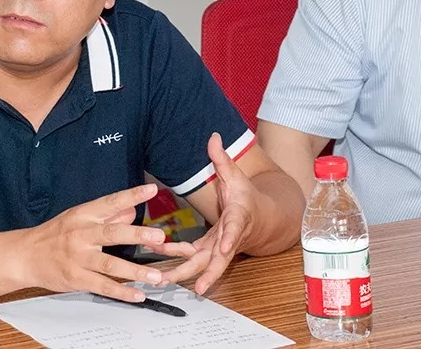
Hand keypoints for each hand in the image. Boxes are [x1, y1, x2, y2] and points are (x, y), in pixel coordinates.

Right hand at [21, 184, 166, 301]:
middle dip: (137, 235)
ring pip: (109, 264)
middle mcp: (81, 234)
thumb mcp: (78, 218)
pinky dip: (121, 291)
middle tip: (158, 236)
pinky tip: (138, 294)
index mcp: (83, 215)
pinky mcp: (75, 278)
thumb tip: (131, 211)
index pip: (110, 202)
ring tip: (157, 276)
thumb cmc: (53, 235)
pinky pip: (102, 286)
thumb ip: (106, 216)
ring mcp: (78, 258)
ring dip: (135, 271)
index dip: (131, 195)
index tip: (150, 189)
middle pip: (111, 233)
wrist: (24, 256)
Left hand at [153, 132, 259, 293]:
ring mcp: (220, 248)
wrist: (263, 219)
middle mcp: (229, 238)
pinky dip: (176, 262)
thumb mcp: (236, 176)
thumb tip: (213, 136)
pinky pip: (193, 260)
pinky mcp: (210, 251)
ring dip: (183, 274)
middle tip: (194, 285)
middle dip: (205, 272)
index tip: (224, 247)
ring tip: (163, 281)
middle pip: (218, 259)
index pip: (235, 229)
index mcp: (238, 218)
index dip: (229, 238)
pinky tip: (158, 266)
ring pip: (202, 266)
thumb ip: (222, 159)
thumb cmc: (247, 197)